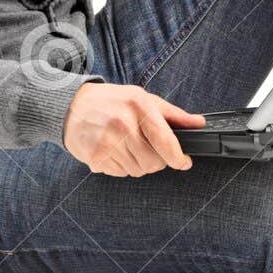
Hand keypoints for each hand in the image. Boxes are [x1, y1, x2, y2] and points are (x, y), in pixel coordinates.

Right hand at [62, 83, 204, 175]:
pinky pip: (121, 173)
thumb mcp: (144, 99)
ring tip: (126, 145)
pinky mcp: (97, 157)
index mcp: (139, 106)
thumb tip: (199, 123)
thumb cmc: (111, 102)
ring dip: (138, 164)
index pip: (166, 141)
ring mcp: (108, 142)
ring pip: (138, 170)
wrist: (73, 106)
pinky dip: (121, 166)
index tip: (184, 162)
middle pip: (154, 162)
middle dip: (156, 160)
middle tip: (146, 147)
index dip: (178, 157)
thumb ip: (173, 114)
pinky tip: (114, 150)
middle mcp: (123, 124)